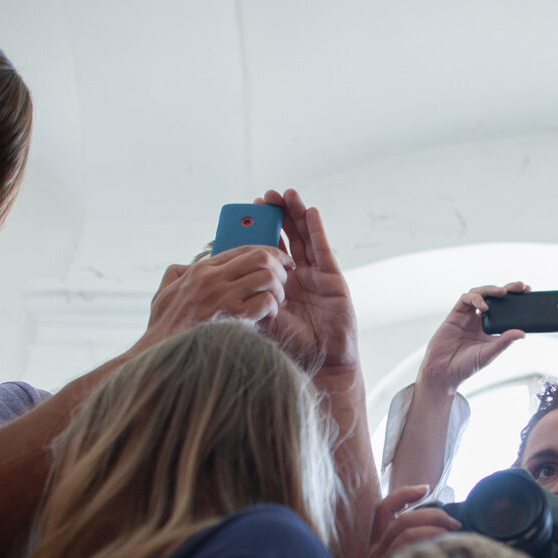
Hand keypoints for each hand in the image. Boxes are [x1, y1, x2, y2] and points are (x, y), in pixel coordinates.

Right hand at [131, 245, 291, 353]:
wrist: (159, 354)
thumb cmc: (163, 328)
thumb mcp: (164, 292)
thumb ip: (179, 274)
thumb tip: (194, 263)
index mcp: (200, 270)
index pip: (244, 249)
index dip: (269, 251)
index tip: (283, 261)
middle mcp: (212, 278)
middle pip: (261, 257)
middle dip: (280, 267)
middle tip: (285, 281)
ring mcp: (222, 297)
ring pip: (267, 277)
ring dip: (278, 290)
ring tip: (275, 303)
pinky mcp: (231, 318)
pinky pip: (265, 302)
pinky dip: (272, 309)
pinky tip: (268, 318)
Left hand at [259, 188, 358, 373]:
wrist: (323, 363)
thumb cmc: (295, 347)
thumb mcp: (264, 321)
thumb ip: (249, 302)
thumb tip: (224, 285)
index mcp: (281, 284)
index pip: (269, 250)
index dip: (261, 230)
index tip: (249, 212)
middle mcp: (299, 276)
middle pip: (288, 238)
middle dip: (278, 215)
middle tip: (266, 196)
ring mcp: (317, 275)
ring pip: (304, 238)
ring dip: (296, 215)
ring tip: (286, 194)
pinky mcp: (333, 278)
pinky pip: (323, 249)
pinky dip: (316, 230)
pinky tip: (310, 212)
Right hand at [365, 486, 459, 557]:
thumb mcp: (421, 551)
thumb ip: (420, 529)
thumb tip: (425, 491)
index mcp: (378, 544)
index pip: (383, 509)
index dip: (403, 494)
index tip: (426, 489)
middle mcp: (374, 555)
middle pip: (401, 521)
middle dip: (433, 516)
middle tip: (455, 524)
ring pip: (406, 534)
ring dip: (434, 530)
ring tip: (453, 537)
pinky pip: (409, 551)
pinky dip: (430, 543)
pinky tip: (446, 548)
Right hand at [416, 285, 528, 396]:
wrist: (444, 372)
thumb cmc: (465, 366)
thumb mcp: (489, 354)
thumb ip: (504, 342)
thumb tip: (522, 333)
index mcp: (489, 328)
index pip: (504, 309)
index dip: (515, 299)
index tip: (527, 292)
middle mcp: (478, 319)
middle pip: (493, 297)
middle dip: (507, 289)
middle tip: (520, 286)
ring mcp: (467, 316)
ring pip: (479, 294)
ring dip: (491, 290)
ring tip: (502, 293)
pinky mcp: (455, 315)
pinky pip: (465, 299)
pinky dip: (476, 298)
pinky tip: (484, 306)